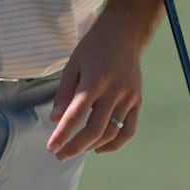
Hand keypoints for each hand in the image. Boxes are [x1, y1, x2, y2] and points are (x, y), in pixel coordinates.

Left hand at [46, 24, 147, 159]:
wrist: (124, 35)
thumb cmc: (93, 48)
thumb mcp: (73, 64)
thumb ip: (64, 93)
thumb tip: (55, 119)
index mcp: (95, 81)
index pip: (76, 115)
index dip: (63, 134)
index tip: (51, 147)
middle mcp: (114, 92)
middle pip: (94, 129)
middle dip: (75, 146)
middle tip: (60, 155)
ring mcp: (129, 98)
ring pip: (112, 133)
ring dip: (92, 146)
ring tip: (76, 150)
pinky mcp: (138, 102)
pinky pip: (129, 130)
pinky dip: (115, 144)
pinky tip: (99, 148)